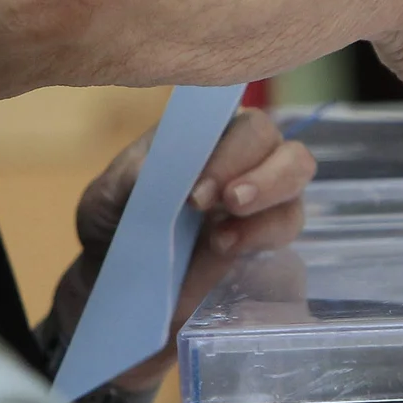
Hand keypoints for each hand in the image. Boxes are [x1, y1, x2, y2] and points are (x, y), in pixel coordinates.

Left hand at [48, 108, 312, 396]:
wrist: (117, 278)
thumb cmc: (115, 224)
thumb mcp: (106, 199)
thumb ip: (130, 179)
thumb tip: (153, 170)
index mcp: (207, 134)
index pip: (240, 124)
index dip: (231, 151)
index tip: (198, 190)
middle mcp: (245, 157)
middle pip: (283, 149)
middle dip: (262, 177)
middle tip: (226, 204)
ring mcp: (262, 197)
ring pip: (296, 182)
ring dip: (269, 203)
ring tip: (222, 237)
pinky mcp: (267, 237)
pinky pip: (286, 225)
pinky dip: (263, 236)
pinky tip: (225, 250)